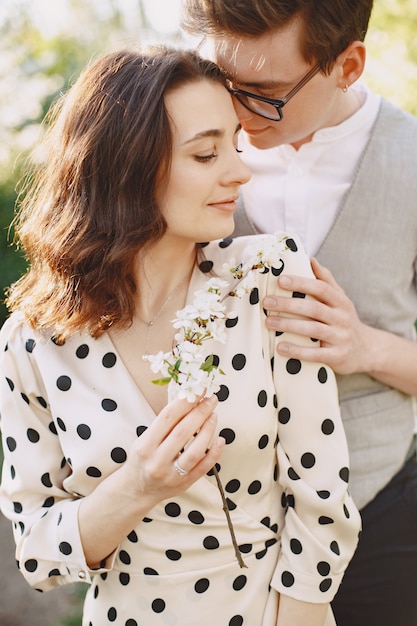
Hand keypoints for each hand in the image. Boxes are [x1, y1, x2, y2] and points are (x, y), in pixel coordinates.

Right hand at [123, 394, 224, 503]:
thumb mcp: (143, 439)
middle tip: (211, 399)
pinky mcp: (184, 484)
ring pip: (196, 450)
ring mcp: (172, 475)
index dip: (185, 401)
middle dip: (200, 412)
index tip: (198, 389)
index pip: (167, 417)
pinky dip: (215, 453)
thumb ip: (163, 424)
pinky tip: (221, 439)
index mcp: (145, 446)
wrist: (136, 491)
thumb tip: (188, 400)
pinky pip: (204, 467)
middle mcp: (157, 461)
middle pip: (183, 431)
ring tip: (214, 415)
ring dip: (208, 430)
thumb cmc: (142, 459)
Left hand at [263, 257, 371, 374]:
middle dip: (288, 304)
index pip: (321, 288)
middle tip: (267, 302)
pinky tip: (280, 347)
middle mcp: (342, 318)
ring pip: (313, 330)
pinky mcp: (337, 356)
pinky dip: (297, 351)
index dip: (301, 283)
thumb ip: (326, 281)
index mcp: (341, 302)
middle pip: (314, 308)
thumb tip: (311, 259)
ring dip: (289, 325)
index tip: (280, 280)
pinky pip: (315, 354)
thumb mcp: (340, 300)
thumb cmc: (344, 321)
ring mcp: (341, 338)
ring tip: (269, 321)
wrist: (366, 350)